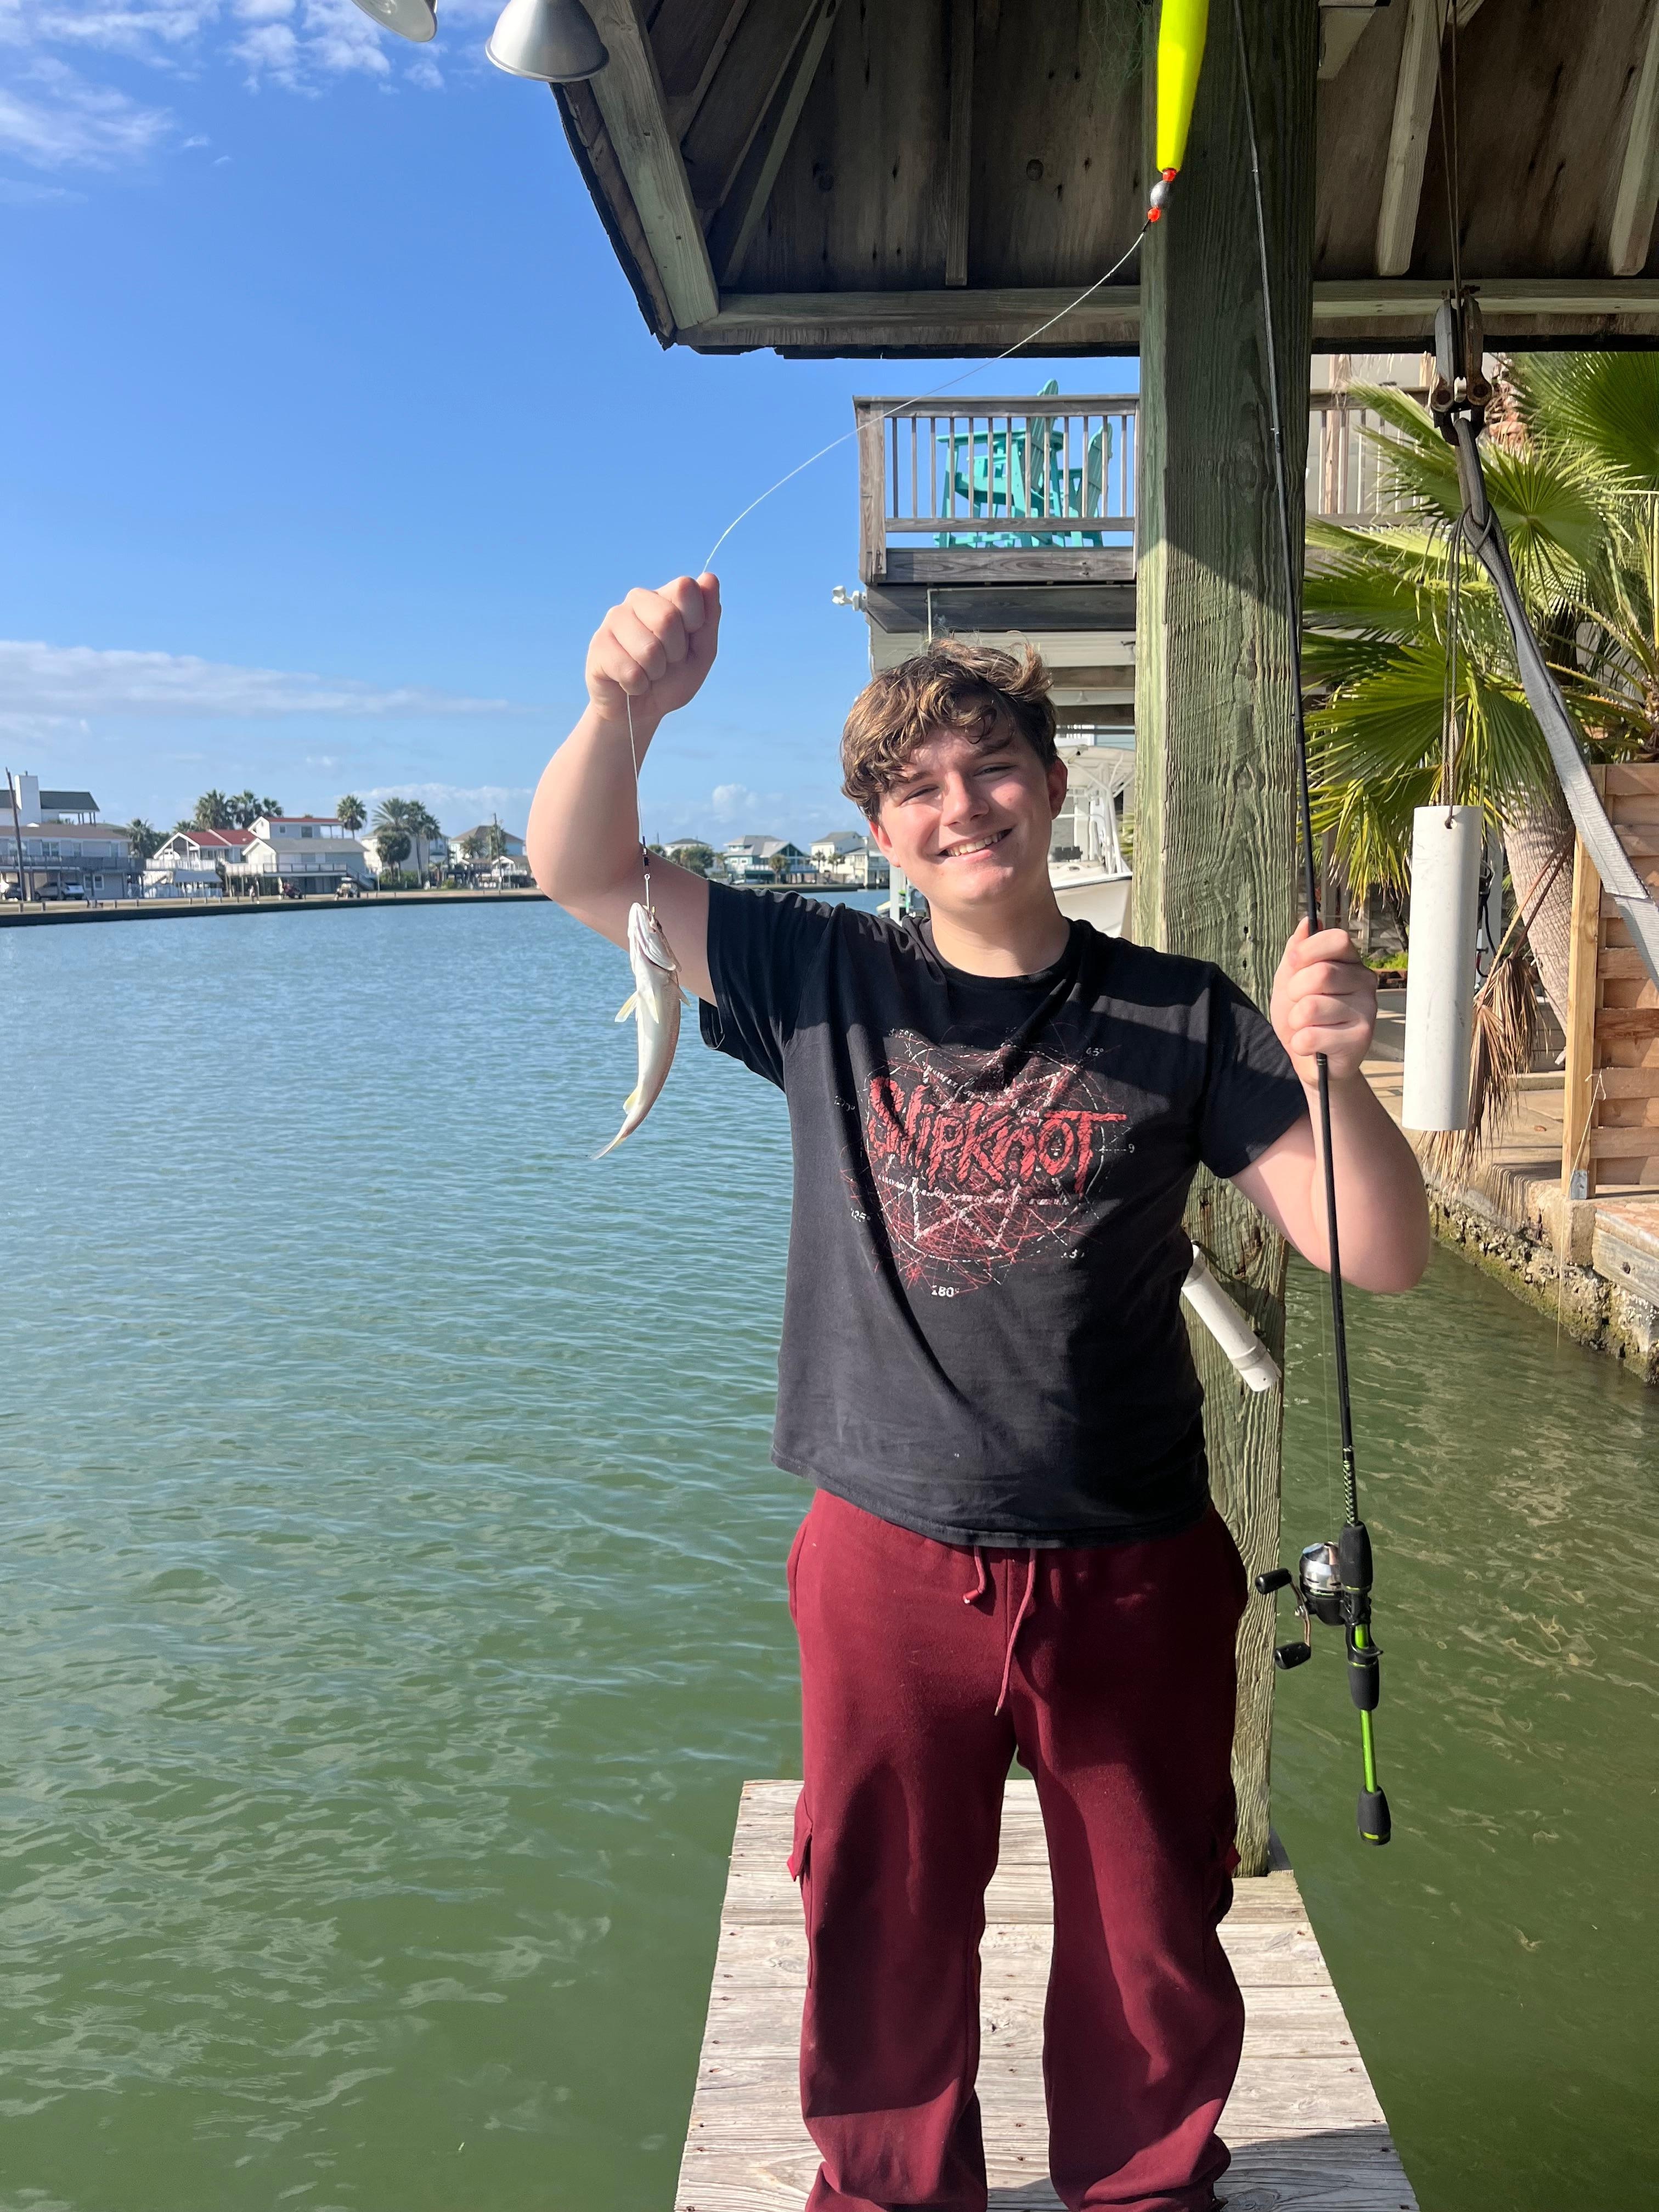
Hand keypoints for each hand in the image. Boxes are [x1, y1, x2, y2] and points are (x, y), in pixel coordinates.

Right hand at [585, 574, 719, 726]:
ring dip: (655, 672)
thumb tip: (710, 578)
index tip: (689, 638)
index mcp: (666, 596)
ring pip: (648, 649)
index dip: (696, 621)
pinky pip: (629, 671)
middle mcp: (638, 599)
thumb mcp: (701, 654)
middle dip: (675, 653)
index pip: (686, 588)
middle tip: (667, 662)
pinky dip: (637, 686)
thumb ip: (709, 619)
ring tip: (648, 672)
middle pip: (667, 619)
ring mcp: (614, 619)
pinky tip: (630, 682)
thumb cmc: (672, 679)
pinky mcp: (598, 645)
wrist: (640, 710)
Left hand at [1270, 920, 1377, 1083]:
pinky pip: (1312, 1035)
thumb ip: (1296, 952)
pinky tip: (1312, 1046)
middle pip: (1321, 973)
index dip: (1308, 951)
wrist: (1312, 1061)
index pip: (1338, 939)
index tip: (1294, 964)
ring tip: (1306, 1027)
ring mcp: (1367, 1010)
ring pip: (1312, 1007)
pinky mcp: (1361, 1038)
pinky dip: (1300, 1043)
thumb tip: (1307, 921)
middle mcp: (1365, 982)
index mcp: (1349, 963)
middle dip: (1294, 991)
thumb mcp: (1289, 982)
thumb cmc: (1303, 1018)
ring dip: (1296, 1021)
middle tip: (1298, 1005)